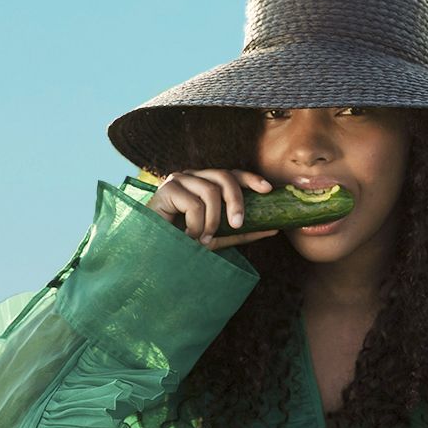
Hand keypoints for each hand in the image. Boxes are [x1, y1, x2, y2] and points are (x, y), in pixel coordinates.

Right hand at [147, 169, 280, 250]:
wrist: (153, 253)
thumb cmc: (184, 243)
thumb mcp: (219, 237)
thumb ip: (242, 232)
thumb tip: (274, 229)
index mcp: (205, 183)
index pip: (231, 174)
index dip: (250, 179)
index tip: (267, 190)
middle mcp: (192, 177)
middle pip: (224, 176)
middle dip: (236, 200)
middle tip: (239, 223)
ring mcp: (178, 180)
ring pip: (210, 190)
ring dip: (212, 219)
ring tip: (203, 237)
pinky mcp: (165, 189)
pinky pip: (193, 203)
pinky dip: (196, 224)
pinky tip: (188, 236)